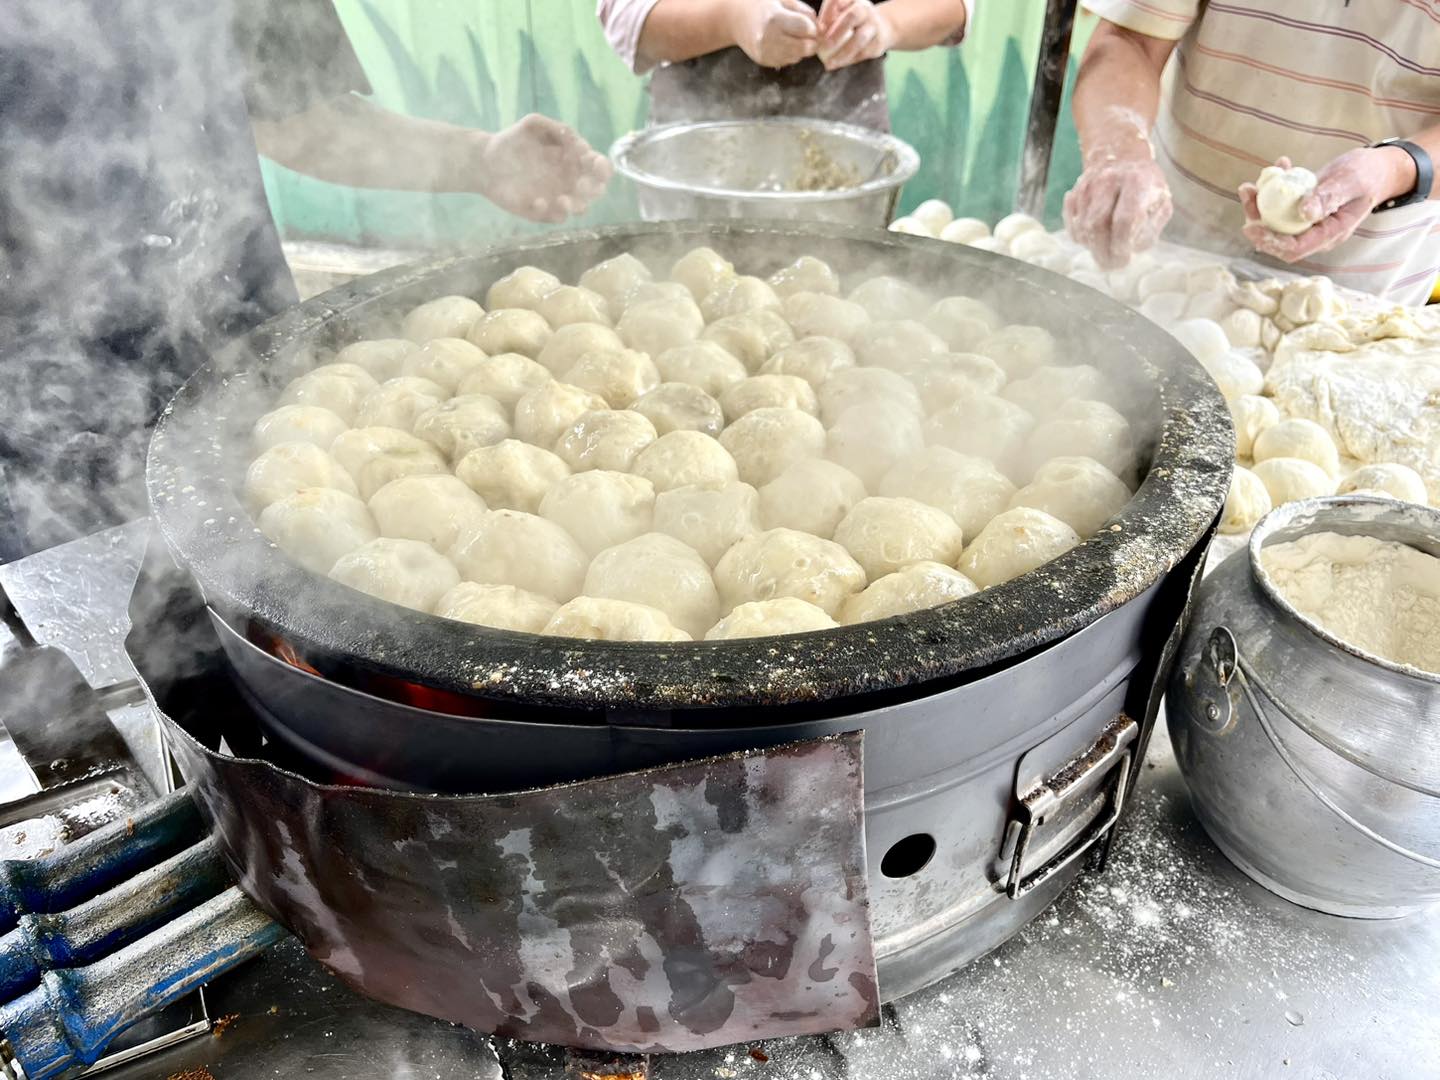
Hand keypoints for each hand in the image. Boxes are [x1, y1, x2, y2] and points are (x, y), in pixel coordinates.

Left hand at [473, 115, 611, 222]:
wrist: (486, 161)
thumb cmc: (514, 141)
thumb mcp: (534, 125)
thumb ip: (557, 129)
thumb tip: (578, 142)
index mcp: (574, 160)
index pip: (599, 166)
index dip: (602, 167)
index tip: (594, 163)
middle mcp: (571, 180)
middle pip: (596, 190)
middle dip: (593, 189)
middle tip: (580, 184)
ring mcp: (558, 197)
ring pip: (580, 208)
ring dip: (576, 206)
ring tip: (562, 200)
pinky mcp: (542, 212)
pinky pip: (555, 217)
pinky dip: (550, 212)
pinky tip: (537, 201)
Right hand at [727, 0, 818, 68]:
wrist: (735, 18)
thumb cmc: (761, 5)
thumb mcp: (783, 0)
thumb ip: (803, 12)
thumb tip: (820, 28)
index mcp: (775, 18)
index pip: (807, 29)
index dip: (815, 29)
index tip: (814, 26)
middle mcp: (769, 38)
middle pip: (805, 47)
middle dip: (812, 42)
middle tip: (810, 35)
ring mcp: (766, 52)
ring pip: (798, 57)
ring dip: (802, 49)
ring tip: (794, 37)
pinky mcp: (764, 61)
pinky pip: (788, 61)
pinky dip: (792, 54)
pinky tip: (785, 43)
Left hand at [816, 0, 895, 69]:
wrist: (879, 28)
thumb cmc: (850, 22)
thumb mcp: (839, 15)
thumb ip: (828, 20)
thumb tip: (818, 31)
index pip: (837, 1)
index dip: (826, 14)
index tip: (818, 29)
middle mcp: (865, 8)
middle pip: (852, 16)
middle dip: (836, 33)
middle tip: (823, 47)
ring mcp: (874, 25)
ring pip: (860, 39)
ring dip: (843, 53)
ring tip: (829, 63)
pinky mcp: (878, 42)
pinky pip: (863, 53)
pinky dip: (848, 60)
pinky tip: (837, 64)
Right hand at [1063, 151, 1172, 269]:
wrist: (1121, 154)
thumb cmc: (1146, 187)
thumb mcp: (1161, 203)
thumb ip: (1151, 229)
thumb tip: (1130, 250)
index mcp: (1137, 182)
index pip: (1124, 220)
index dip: (1122, 245)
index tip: (1124, 260)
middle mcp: (1108, 181)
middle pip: (1097, 225)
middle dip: (1102, 252)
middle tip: (1110, 265)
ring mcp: (1087, 186)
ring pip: (1082, 227)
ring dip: (1092, 246)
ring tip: (1104, 249)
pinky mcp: (1074, 194)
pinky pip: (1072, 225)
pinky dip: (1081, 237)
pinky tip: (1094, 237)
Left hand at [1239, 148, 1416, 262]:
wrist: (1376, 168)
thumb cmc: (1368, 175)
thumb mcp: (1350, 183)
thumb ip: (1328, 198)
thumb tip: (1304, 213)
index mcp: (1329, 234)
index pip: (1294, 249)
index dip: (1270, 242)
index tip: (1250, 226)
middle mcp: (1314, 231)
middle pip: (1278, 237)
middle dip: (1256, 220)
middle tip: (1246, 194)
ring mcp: (1306, 220)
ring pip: (1274, 220)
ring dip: (1258, 203)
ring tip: (1251, 183)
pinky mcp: (1300, 207)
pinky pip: (1280, 203)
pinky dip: (1273, 186)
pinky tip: (1280, 164)